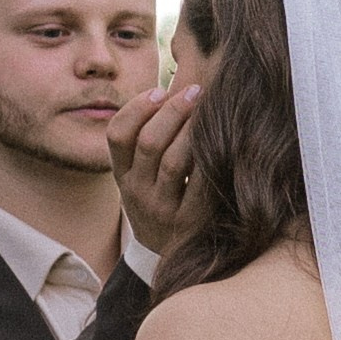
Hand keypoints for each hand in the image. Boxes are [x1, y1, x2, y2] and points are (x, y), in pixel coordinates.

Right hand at [107, 85, 199, 253]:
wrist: (166, 252)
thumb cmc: (159, 199)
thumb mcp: (141, 176)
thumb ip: (146, 140)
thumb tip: (176, 87)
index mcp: (123, 174)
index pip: (117, 135)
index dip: (137, 108)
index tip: (160, 90)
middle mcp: (136, 192)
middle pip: (148, 142)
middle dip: (172, 110)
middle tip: (195, 90)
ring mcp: (161, 208)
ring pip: (173, 162)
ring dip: (193, 130)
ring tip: (209, 109)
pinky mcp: (187, 221)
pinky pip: (200, 185)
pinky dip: (210, 159)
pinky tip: (222, 141)